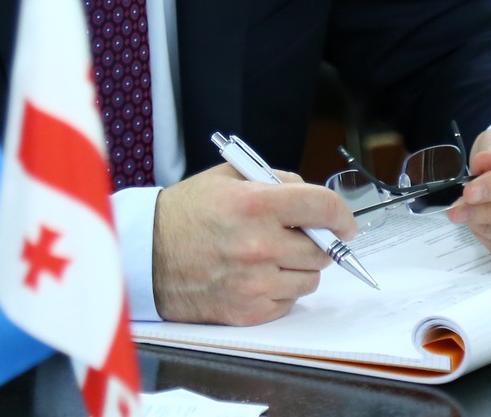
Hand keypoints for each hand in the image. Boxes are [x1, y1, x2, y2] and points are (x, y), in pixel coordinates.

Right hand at [152, 162, 358, 324]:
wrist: (146, 256)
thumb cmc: (185, 214)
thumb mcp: (227, 178)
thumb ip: (274, 181)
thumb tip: (309, 197)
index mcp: (256, 204)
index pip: (323, 207)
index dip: (341, 214)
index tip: (344, 222)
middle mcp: (259, 245)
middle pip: (322, 249)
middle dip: (316, 242)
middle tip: (297, 237)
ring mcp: (255, 282)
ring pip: (310, 280)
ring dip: (299, 268)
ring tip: (271, 257)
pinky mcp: (249, 312)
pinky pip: (288, 302)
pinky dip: (281, 290)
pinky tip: (256, 276)